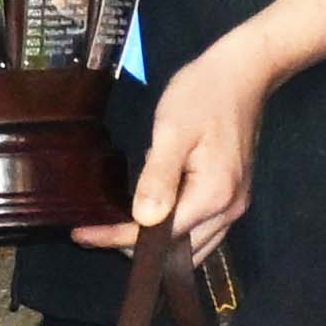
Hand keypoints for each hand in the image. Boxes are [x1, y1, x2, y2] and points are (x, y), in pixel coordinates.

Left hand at [82, 38, 265, 255]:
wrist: (242, 74)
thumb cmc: (203, 96)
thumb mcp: (173, 131)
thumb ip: (158, 177)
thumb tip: (142, 220)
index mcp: (213, 196)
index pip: (160, 235)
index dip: (119, 238)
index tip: (83, 235)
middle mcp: (228, 211)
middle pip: (178, 251)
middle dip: (136, 247)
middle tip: (96, 231)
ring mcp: (234, 206)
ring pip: (192, 248)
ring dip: (156, 246)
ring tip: (117, 229)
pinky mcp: (232, 197)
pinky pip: (201, 232)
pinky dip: (174, 234)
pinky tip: (152, 218)